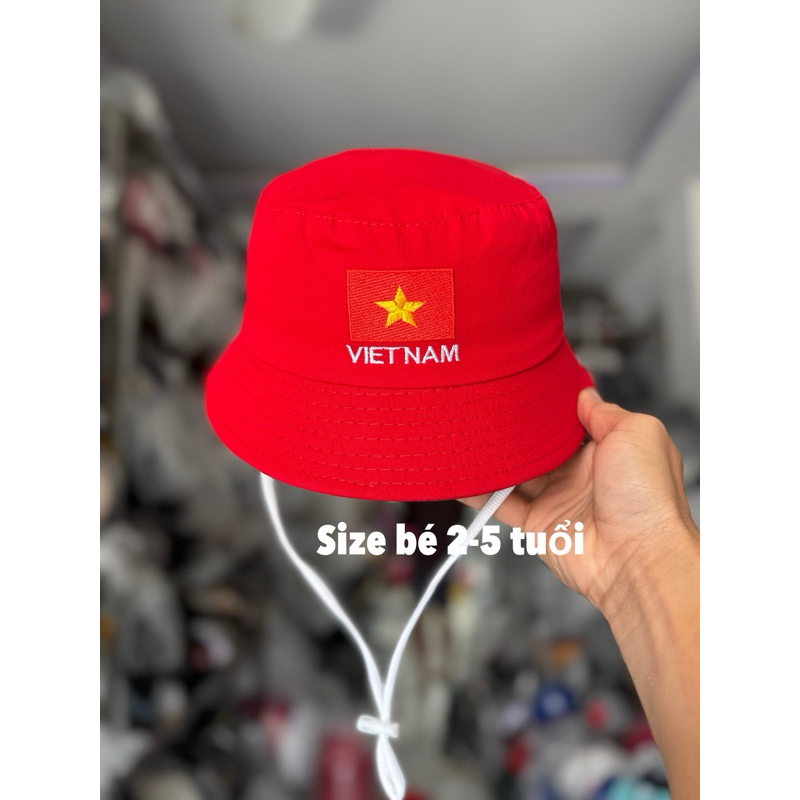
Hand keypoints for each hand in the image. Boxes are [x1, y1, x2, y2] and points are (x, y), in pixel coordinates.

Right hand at [460, 388, 698, 613]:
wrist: (637, 557)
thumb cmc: (647, 497)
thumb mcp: (637, 433)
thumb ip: (605, 412)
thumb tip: (584, 394)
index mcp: (607, 449)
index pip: (570, 421)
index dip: (549, 406)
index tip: (525, 386)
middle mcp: (580, 473)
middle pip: (537, 445)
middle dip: (515, 429)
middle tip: (490, 407)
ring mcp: (557, 498)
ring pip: (516, 472)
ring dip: (494, 458)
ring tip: (469, 435)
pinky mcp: (537, 523)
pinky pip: (501, 505)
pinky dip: (480, 493)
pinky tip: (463, 477)